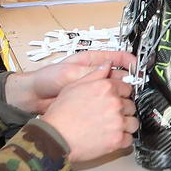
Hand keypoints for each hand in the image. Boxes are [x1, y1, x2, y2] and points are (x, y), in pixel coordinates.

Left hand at [6, 51, 136, 114]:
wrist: (32, 98)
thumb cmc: (47, 80)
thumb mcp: (68, 73)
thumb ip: (89, 72)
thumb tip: (109, 69)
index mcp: (91, 61)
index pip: (116, 58)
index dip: (128, 61)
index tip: (138, 67)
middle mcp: (95, 75)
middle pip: (120, 77)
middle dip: (129, 82)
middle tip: (135, 89)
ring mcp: (93, 91)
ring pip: (115, 93)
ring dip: (122, 97)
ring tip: (128, 102)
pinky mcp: (91, 105)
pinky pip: (106, 106)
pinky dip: (113, 108)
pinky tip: (117, 112)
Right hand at [38, 73, 138, 163]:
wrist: (55, 137)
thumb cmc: (61, 114)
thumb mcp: (74, 86)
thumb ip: (94, 74)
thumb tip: (106, 65)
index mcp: (106, 88)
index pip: (127, 88)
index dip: (121, 94)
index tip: (118, 99)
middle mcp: (114, 103)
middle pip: (131, 105)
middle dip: (123, 110)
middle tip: (111, 115)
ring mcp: (117, 122)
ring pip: (133, 122)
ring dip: (125, 125)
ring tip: (113, 127)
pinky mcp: (117, 139)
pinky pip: (129, 139)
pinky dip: (122, 140)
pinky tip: (112, 137)